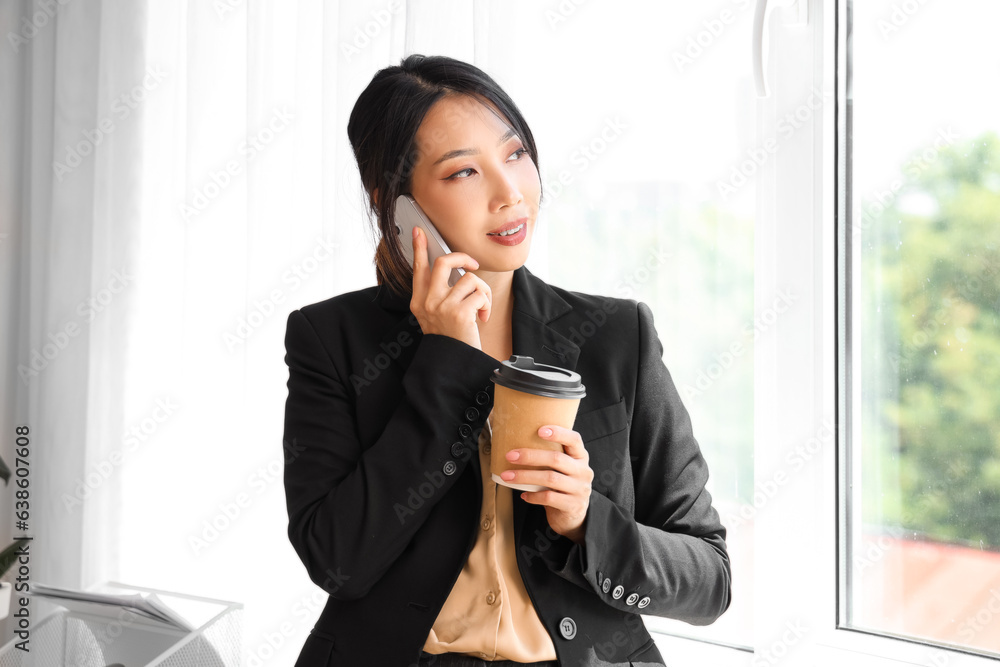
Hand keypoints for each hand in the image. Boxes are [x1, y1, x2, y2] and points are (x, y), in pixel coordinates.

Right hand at [409, 226, 491, 350]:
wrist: (455, 363)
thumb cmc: (450, 338)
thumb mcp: (435, 316)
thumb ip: (438, 294)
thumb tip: (454, 270)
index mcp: (419, 301)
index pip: (419, 269)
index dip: (419, 248)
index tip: (419, 232)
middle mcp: (427, 302)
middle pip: (444, 262)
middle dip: (463, 257)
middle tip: (472, 264)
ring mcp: (442, 307)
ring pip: (469, 278)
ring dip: (482, 292)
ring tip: (480, 307)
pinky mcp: (459, 312)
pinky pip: (480, 294)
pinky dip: (486, 305)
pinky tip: (482, 318)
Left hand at [500, 425, 593, 543]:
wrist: (574, 516)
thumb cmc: (562, 486)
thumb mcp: (563, 469)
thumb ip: (551, 457)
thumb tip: (517, 446)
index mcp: (580, 457)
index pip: (574, 440)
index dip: (559, 433)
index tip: (539, 430)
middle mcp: (583, 471)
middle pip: (556, 459)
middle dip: (530, 456)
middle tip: (510, 456)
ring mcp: (579, 489)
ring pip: (550, 478)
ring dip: (525, 476)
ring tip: (507, 476)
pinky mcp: (572, 505)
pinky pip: (549, 498)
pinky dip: (533, 496)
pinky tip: (523, 495)